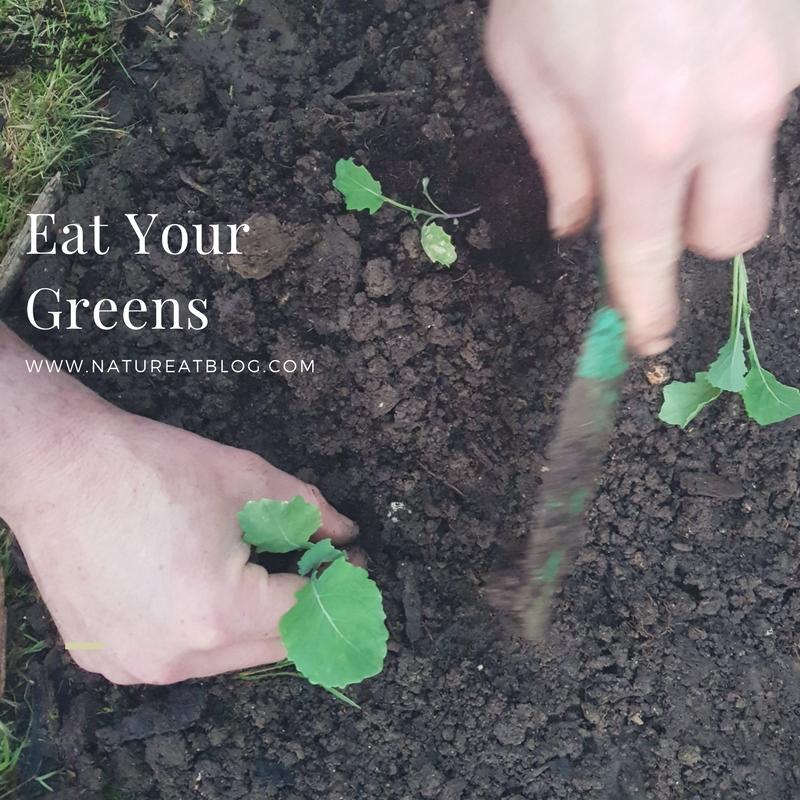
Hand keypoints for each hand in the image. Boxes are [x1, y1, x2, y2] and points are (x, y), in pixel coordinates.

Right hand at [0, 328, 355, 683]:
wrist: (60, 466)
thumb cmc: (151, 467)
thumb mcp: (247, 479)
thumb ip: (309, 512)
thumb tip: (345, 534)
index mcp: (218, 613)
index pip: (304, 613)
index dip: (337, 585)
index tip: (351, 563)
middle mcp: (177, 657)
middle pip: (269, 646)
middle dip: (303, 608)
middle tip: (317, 571)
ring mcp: (137, 666)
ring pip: (224, 657)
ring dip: (255, 623)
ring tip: (263, 576)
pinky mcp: (106, 662)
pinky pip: (178, 656)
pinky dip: (203, 630)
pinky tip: (204, 590)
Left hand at [485, 0, 799, 353]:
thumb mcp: (525, 58)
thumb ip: (558, 155)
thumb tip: (578, 223)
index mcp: (645, 132)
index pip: (649, 258)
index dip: (649, 310)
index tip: (646, 339)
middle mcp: (731, 111)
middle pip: (730, 235)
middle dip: (689, 233)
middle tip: (651, 196)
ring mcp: (784, 67)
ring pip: (760, 165)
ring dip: (717, 162)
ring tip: (667, 91)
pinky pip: (776, 100)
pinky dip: (737, 98)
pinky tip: (700, 47)